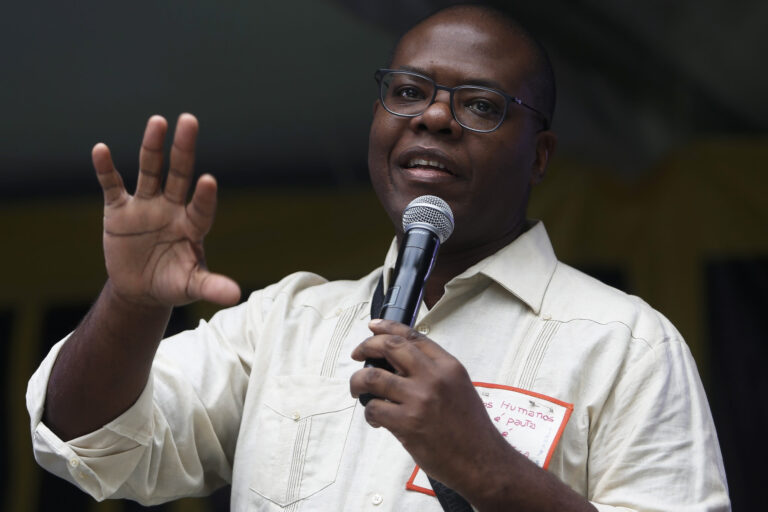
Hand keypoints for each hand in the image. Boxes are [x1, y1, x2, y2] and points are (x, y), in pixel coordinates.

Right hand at [93, 113, 239, 306]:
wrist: (141, 288)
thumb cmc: (172, 284)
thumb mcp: (191, 287)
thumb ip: (211, 286)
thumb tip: (237, 296)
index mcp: (192, 225)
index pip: (201, 207)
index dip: (205, 196)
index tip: (209, 181)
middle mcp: (172, 208)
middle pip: (179, 174)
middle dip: (184, 149)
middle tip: (189, 121)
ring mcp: (146, 205)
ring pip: (150, 171)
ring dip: (152, 147)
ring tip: (158, 122)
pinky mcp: (119, 210)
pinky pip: (112, 186)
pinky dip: (106, 169)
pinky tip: (101, 150)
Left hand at [350, 319, 511, 494]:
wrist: (483, 461)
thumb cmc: (471, 429)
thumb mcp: (459, 387)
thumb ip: (433, 371)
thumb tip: (398, 362)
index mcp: (448, 366)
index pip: (412, 336)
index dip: (388, 327)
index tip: (373, 326)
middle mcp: (433, 377)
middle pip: (389, 347)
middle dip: (366, 346)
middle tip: (357, 354)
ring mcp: (419, 399)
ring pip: (372, 377)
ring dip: (358, 382)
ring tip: (358, 389)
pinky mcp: (407, 423)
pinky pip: (374, 408)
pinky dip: (369, 413)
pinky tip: (376, 419)